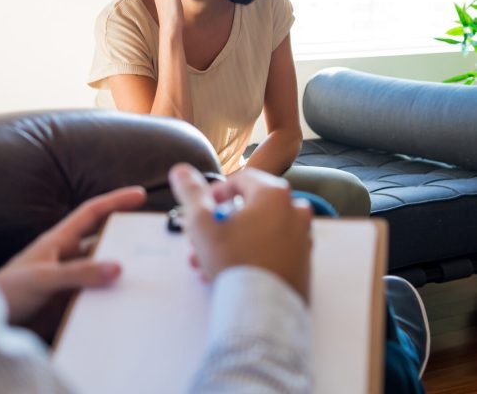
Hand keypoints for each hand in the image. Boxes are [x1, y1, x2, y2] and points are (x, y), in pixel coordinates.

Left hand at [0, 186, 146, 324]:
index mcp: (59, 240)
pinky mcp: (67, 302)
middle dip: (126, 240)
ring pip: (101, 270)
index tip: (140, 194)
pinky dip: (109, 298)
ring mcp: (68, 279)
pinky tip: (123, 305)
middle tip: (152, 244)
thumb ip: (79, 273)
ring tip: (145, 277)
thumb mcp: (43, 278)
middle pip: (103, 241)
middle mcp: (66, 256)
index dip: (116, 200)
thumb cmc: (6, 291)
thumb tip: (118, 267)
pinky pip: (95, 295)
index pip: (93, 212)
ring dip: (118, 273)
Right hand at [169, 164, 311, 300]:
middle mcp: (295, 211)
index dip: (216, 193)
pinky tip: (228, 273)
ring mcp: (303, 239)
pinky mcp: (304, 264)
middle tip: (199, 242)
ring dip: (231, 242)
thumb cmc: (233, 262)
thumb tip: (180, 169)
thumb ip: (190, 192)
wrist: (263, 315)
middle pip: (249, 208)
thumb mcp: (202, 223)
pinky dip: (251, 255)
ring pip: (259, 232)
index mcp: (274, 194)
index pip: (240, 180)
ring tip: (206, 264)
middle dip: (219, 224)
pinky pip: (272, 250)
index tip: (201, 210)